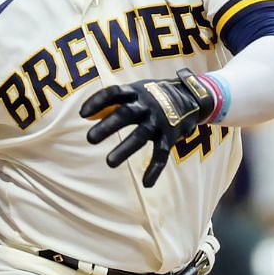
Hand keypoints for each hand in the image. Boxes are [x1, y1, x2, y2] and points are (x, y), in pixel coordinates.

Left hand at [80, 70, 218, 187]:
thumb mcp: (136, 91)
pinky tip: (146, 183)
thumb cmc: (153, 95)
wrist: (190, 97)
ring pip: (140, 136)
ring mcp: (159, 121)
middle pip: (125, 115)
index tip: (83, 115)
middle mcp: (147, 105)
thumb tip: (88, 116)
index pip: (113, 93)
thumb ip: (114, 102)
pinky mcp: (169, 136)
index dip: (97, 102)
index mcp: (136, 91)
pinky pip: (161, 154)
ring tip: (109, 162)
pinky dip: (154, 170)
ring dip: (125, 149)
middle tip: (90, 139)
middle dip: (108, 126)